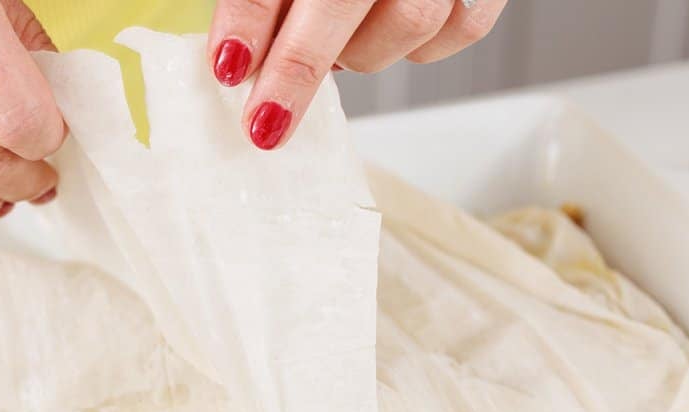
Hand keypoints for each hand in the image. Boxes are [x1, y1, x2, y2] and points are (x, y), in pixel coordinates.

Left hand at [209, 0, 507, 149]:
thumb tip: (234, 53)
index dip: (251, 18)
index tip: (227, 66)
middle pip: (341, 0)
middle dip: (298, 67)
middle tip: (266, 122)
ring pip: (409, 24)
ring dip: (361, 53)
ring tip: (334, 49)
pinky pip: (461, 27)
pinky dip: (418, 45)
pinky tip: (385, 30)